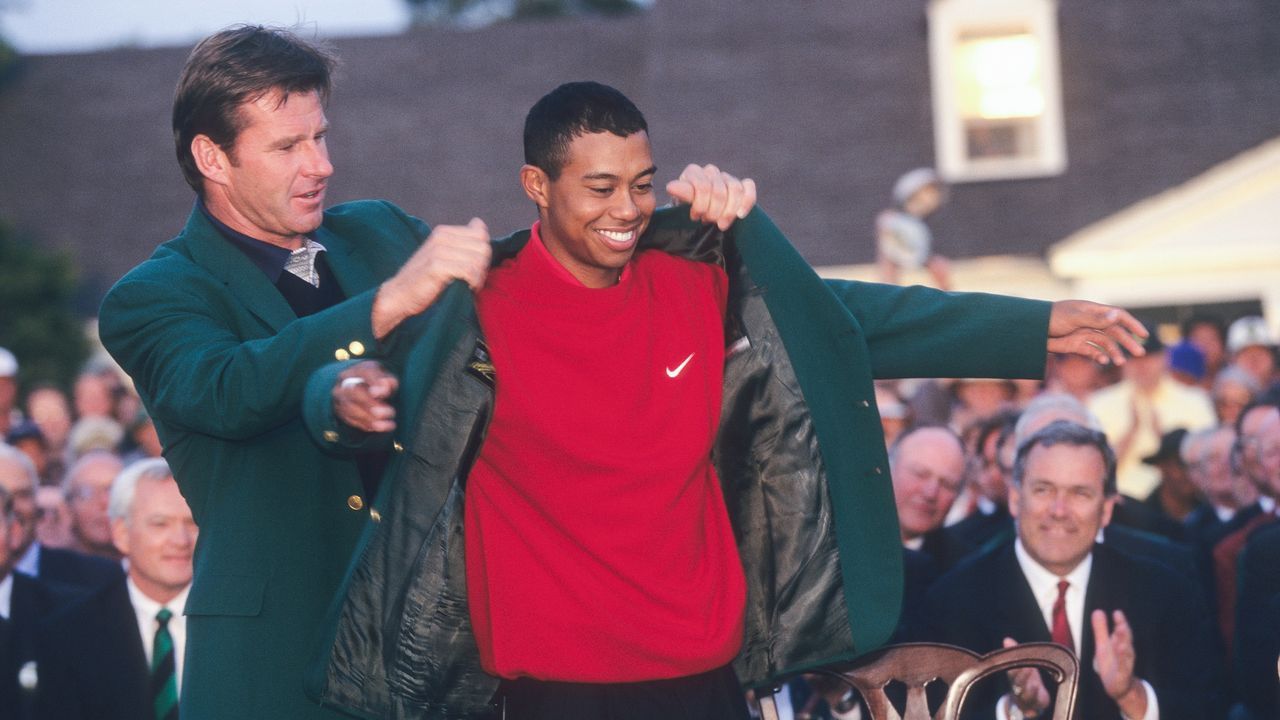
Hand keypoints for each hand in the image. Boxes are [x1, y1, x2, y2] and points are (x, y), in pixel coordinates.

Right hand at [332, 361, 398, 433]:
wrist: (355, 385)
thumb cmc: (374, 380)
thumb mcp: (384, 376)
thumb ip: (388, 381)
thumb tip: (387, 387)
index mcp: (357, 369)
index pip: (365, 373)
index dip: (375, 382)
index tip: (386, 392)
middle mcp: (344, 382)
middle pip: (354, 392)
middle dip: (372, 404)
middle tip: (389, 412)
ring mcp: (339, 397)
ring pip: (350, 409)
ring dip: (369, 419)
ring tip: (386, 425)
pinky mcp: (339, 411)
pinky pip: (349, 419)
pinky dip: (365, 425)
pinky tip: (378, 427)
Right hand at [373, 218, 490, 337]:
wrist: (399, 294)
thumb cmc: (425, 279)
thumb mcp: (442, 255)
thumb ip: (461, 241)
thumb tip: (479, 223)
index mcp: (443, 232)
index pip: (481, 234)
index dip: (483, 253)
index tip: (475, 267)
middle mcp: (441, 236)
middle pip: (483, 247)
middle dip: (483, 266)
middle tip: (474, 279)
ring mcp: (438, 250)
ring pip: (478, 260)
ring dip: (479, 276)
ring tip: (469, 284)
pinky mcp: (436, 266)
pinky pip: (469, 271)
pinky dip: (473, 282)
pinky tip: (467, 287)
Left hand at [666, 163, 756, 230]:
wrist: (698, 216)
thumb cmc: (687, 209)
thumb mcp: (681, 204)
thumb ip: (681, 194)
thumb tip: (671, 186)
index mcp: (693, 172)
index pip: (703, 187)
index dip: (701, 206)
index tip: (695, 217)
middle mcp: (710, 171)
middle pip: (719, 191)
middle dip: (713, 212)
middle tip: (707, 221)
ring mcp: (727, 177)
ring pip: (735, 189)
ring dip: (728, 211)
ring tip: (720, 224)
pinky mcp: (742, 184)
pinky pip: (749, 187)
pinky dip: (746, 201)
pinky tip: (740, 215)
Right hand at [1002, 637, 1049, 716]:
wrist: (1031, 701)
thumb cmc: (1027, 679)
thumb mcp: (1022, 665)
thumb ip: (1015, 652)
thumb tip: (1007, 640)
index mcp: (1014, 679)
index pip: (1011, 674)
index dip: (1014, 669)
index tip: (1018, 663)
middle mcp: (1019, 689)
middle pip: (1018, 684)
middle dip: (1022, 677)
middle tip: (1028, 669)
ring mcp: (1027, 698)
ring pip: (1026, 695)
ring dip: (1030, 689)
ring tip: (1034, 683)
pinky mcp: (1037, 704)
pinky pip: (1037, 703)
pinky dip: (1038, 699)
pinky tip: (1041, 694)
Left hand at [1047, 300, 1146, 365]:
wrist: (1032, 329)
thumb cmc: (1052, 317)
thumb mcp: (1075, 317)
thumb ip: (1096, 318)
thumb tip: (1117, 316)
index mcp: (1093, 312)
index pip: (1118, 316)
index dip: (1131, 324)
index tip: (1143, 334)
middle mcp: (1091, 322)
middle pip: (1115, 332)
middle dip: (1127, 342)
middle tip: (1139, 352)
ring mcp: (1084, 334)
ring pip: (1105, 344)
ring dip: (1114, 352)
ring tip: (1121, 362)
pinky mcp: (1075, 344)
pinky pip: (1092, 351)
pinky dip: (1099, 357)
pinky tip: (1103, 362)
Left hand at [1091, 609, 1146, 716]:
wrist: (1120, 687)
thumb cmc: (1112, 663)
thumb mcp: (1103, 645)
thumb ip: (1101, 629)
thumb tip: (1098, 611)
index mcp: (1120, 644)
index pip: (1121, 632)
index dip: (1120, 622)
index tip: (1117, 613)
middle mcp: (1125, 653)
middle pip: (1126, 642)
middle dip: (1124, 633)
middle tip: (1121, 623)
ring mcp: (1125, 665)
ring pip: (1127, 655)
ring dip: (1125, 648)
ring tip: (1122, 641)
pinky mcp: (1123, 676)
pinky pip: (1124, 670)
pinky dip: (1123, 664)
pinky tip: (1121, 657)